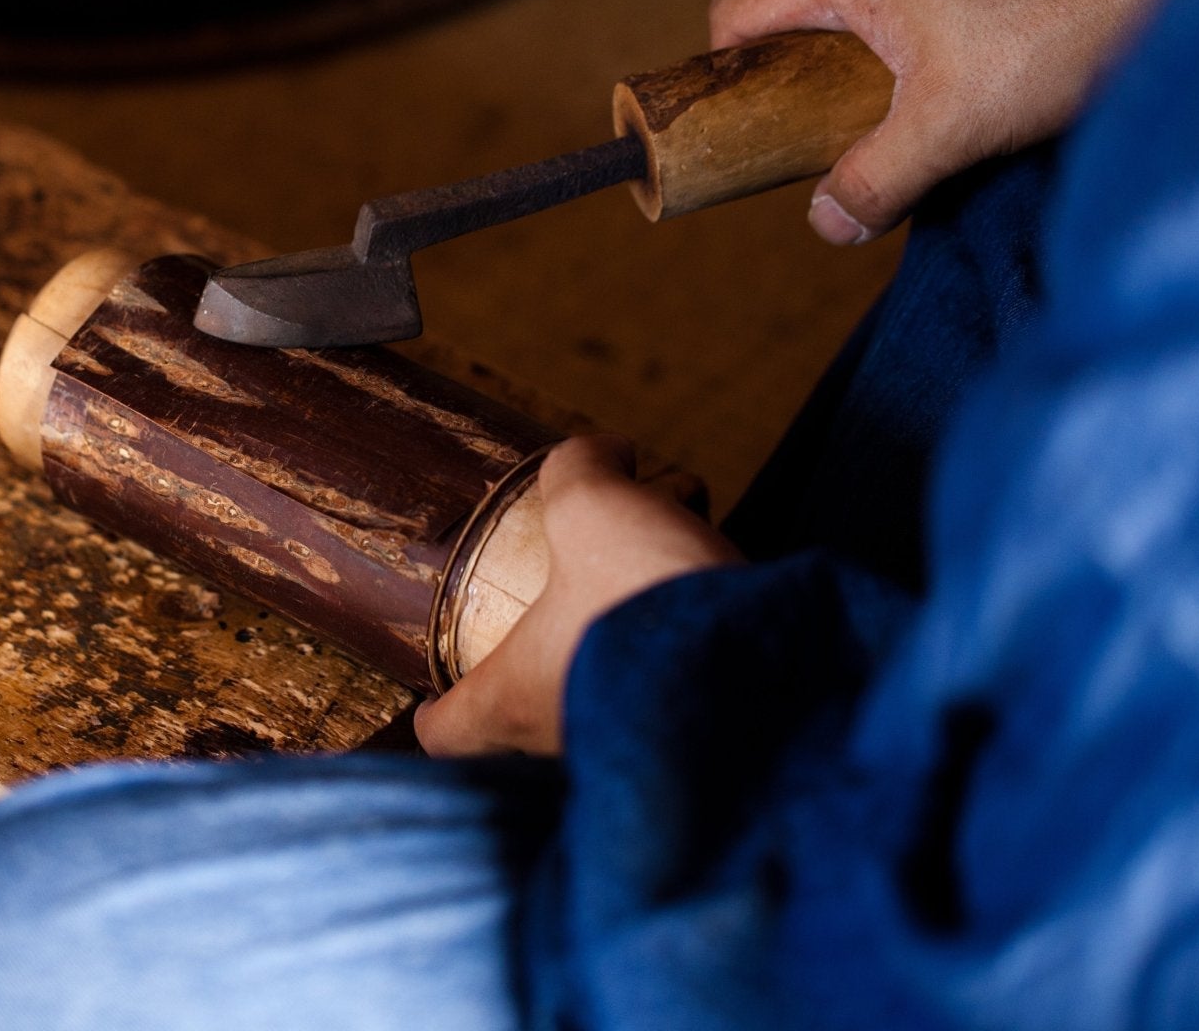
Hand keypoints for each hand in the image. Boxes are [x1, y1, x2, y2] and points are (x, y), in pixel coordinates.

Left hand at [414, 435, 739, 756]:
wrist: (768, 664)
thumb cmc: (644, 599)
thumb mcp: (591, 507)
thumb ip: (580, 468)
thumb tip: (605, 451)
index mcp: (512, 700)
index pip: (446, 734)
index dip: (432, 712)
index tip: (430, 698)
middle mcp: (564, 741)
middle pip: (526, 724)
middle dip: (538, 672)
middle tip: (551, 621)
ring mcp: (631, 747)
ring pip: (604, 707)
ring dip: (615, 658)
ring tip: (644, 591)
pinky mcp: (697, 739)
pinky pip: (670, 700)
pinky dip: (677, 660)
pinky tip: (703, 605)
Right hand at [710, 0, 1183, 244]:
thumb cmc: (1068, 27)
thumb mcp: (953, 128)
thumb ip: (873, 181)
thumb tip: (828, 222)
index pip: (736, 12)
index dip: (729, 75)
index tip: (757, 126)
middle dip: (815, 67)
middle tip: (857, 123)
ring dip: (880, 38)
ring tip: (937, 87)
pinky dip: (934, 4)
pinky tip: (989, 43)